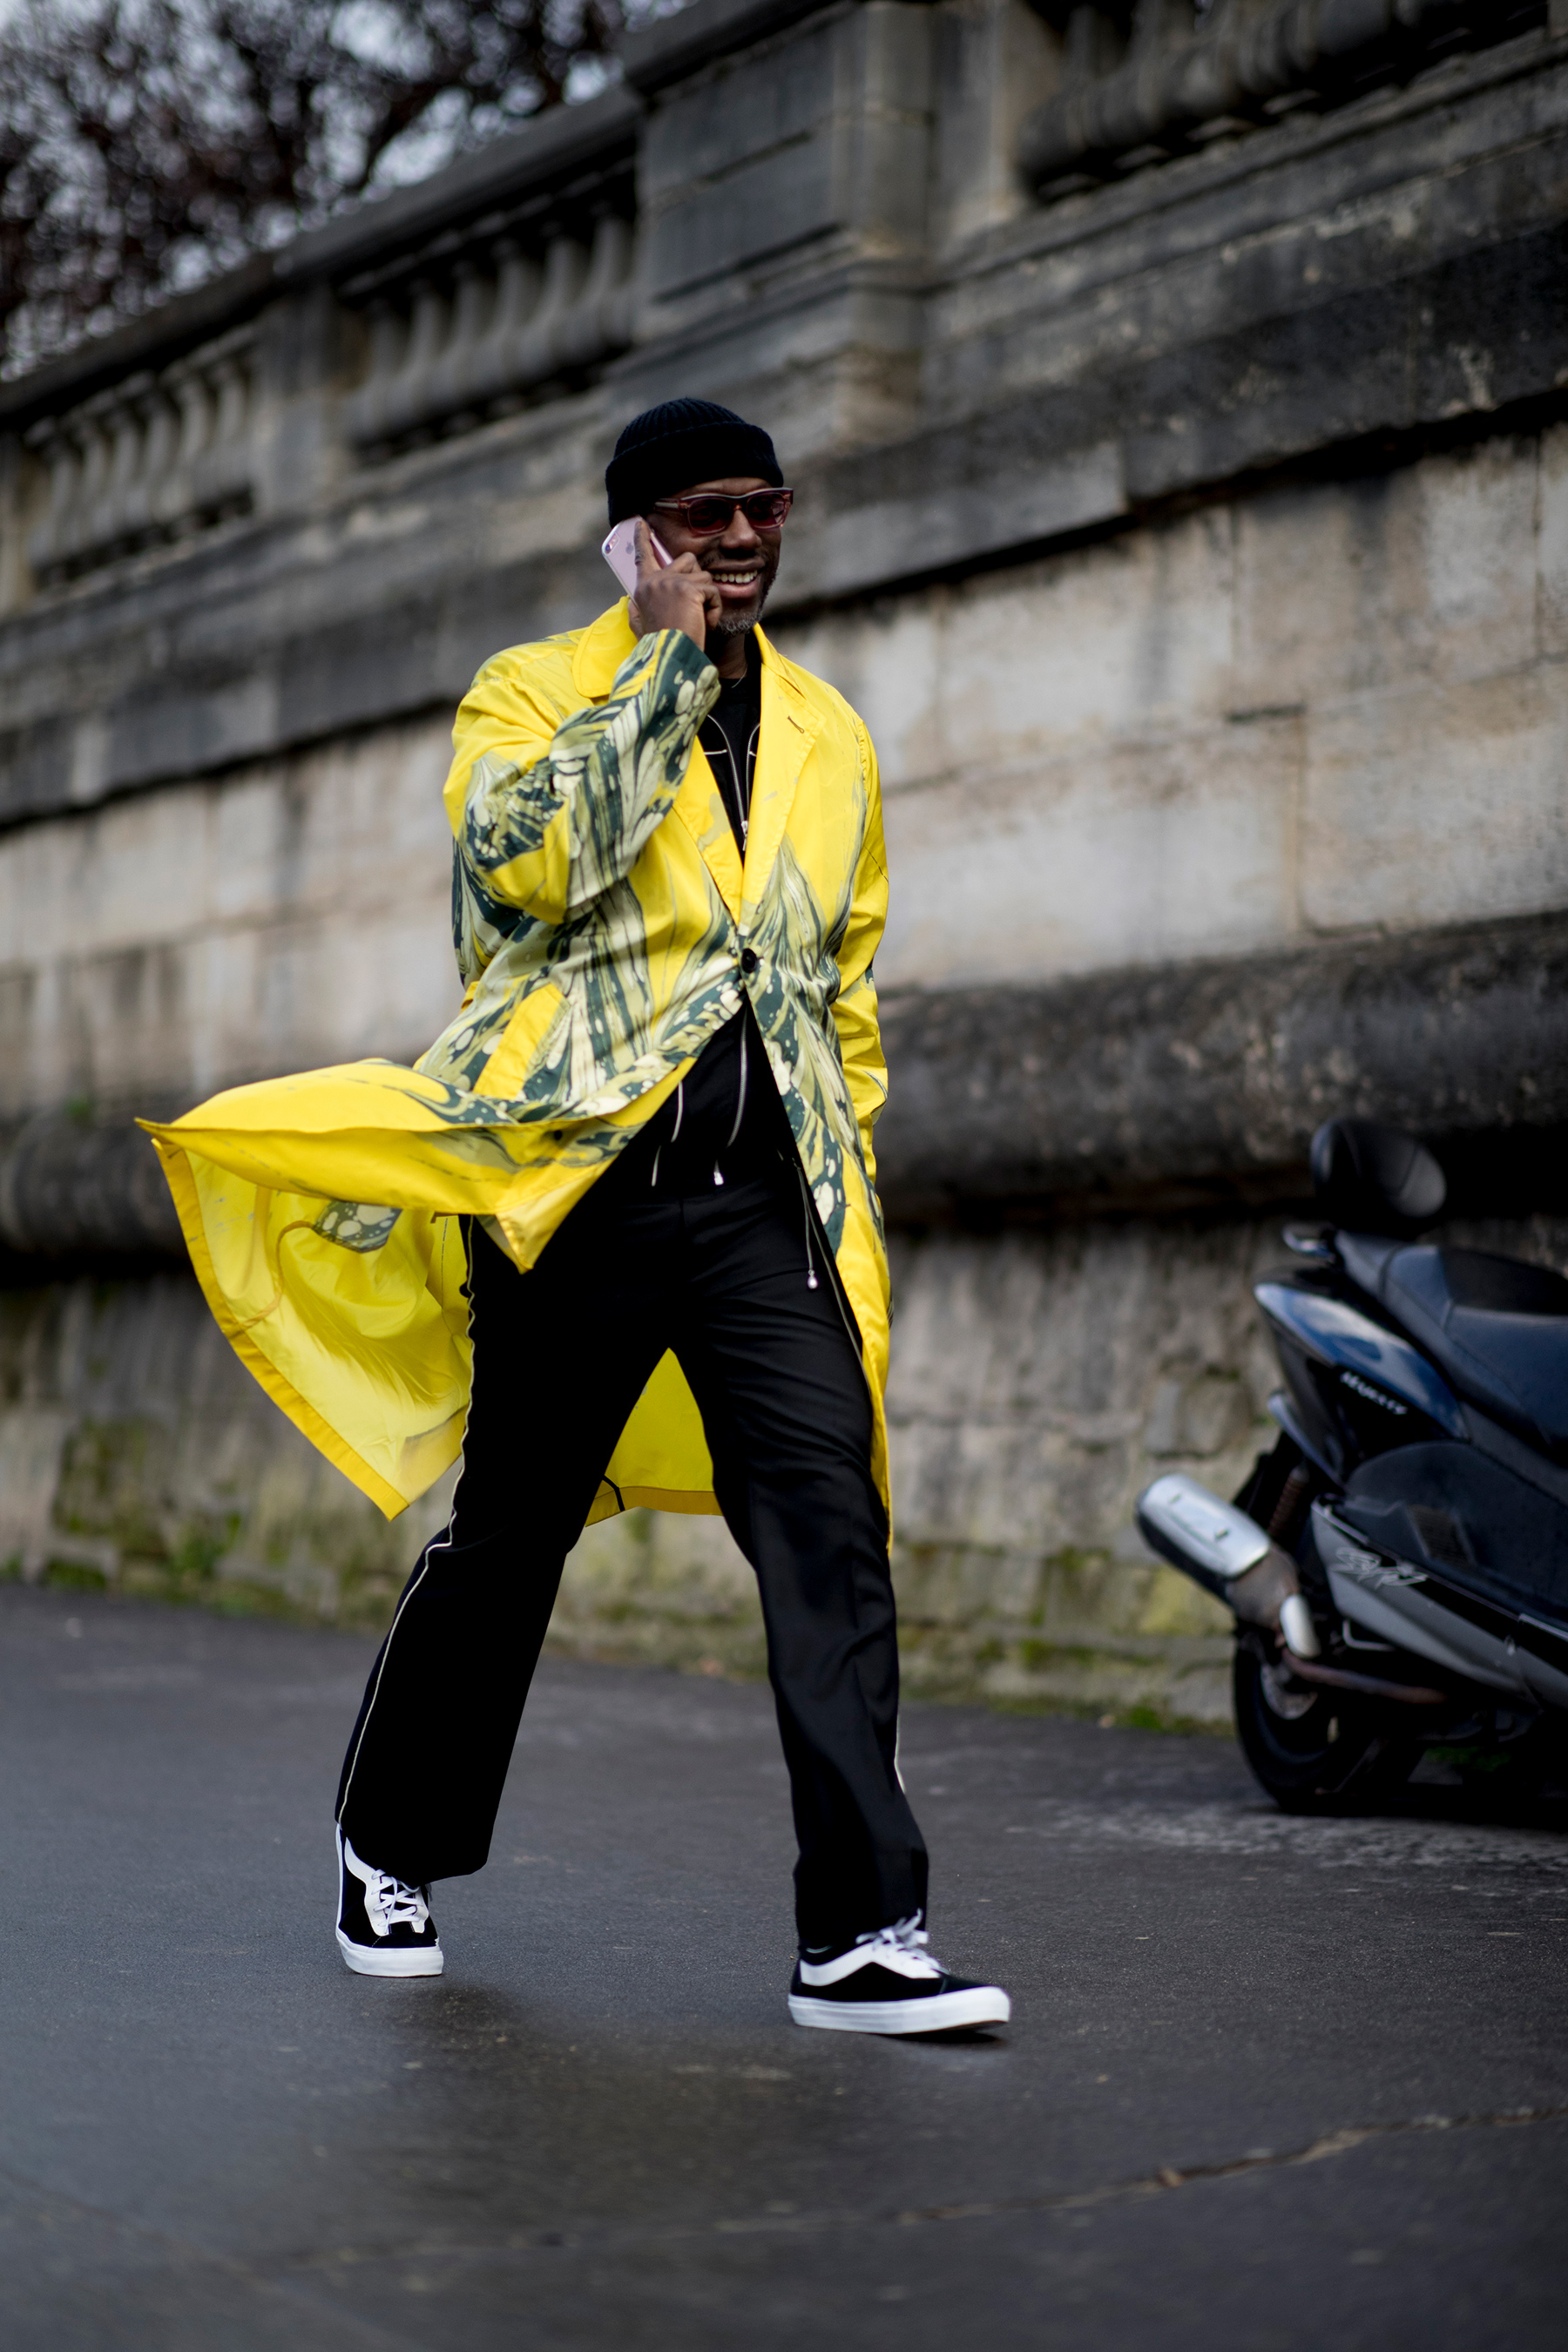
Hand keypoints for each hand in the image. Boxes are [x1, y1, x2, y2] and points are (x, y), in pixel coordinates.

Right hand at [627, 516, 721, 653]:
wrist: (670, 658)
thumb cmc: (659, 646)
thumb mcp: (640, 627)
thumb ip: (637, 611)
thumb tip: (629, 602)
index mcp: (643, 588)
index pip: (643, 556)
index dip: (642, 538)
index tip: (641, 522)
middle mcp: (655, 580)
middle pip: (688, 560)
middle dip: (698, 580)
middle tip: (695, 604)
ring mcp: (672, 582)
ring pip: (704, 576)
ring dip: (707, 599)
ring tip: (698, 620)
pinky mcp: (689, 588)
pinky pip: (713, 592)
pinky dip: (714, 610)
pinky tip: (704, 624)